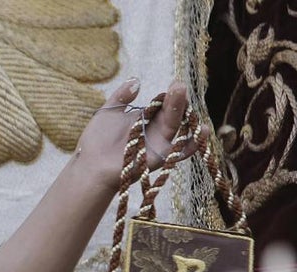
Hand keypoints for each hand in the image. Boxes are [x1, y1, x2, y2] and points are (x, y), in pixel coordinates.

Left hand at [75, 79, 209, 190]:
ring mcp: (158, 143)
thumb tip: (137, 81)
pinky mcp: (160, 158)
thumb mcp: (108, 112)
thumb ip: (122, 96)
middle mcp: (154, 130)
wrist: (91, 165)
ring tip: (181, 94)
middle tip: (178, 85)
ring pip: (174, 125)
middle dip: (176, 99)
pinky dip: (194, 144)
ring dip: (180, 111)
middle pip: (170, 112)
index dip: (169, 94)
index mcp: (144, 118)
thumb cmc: (97, 141)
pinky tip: (205, 131)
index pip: (162, 103)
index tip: (175, 83)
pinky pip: (181, 152)